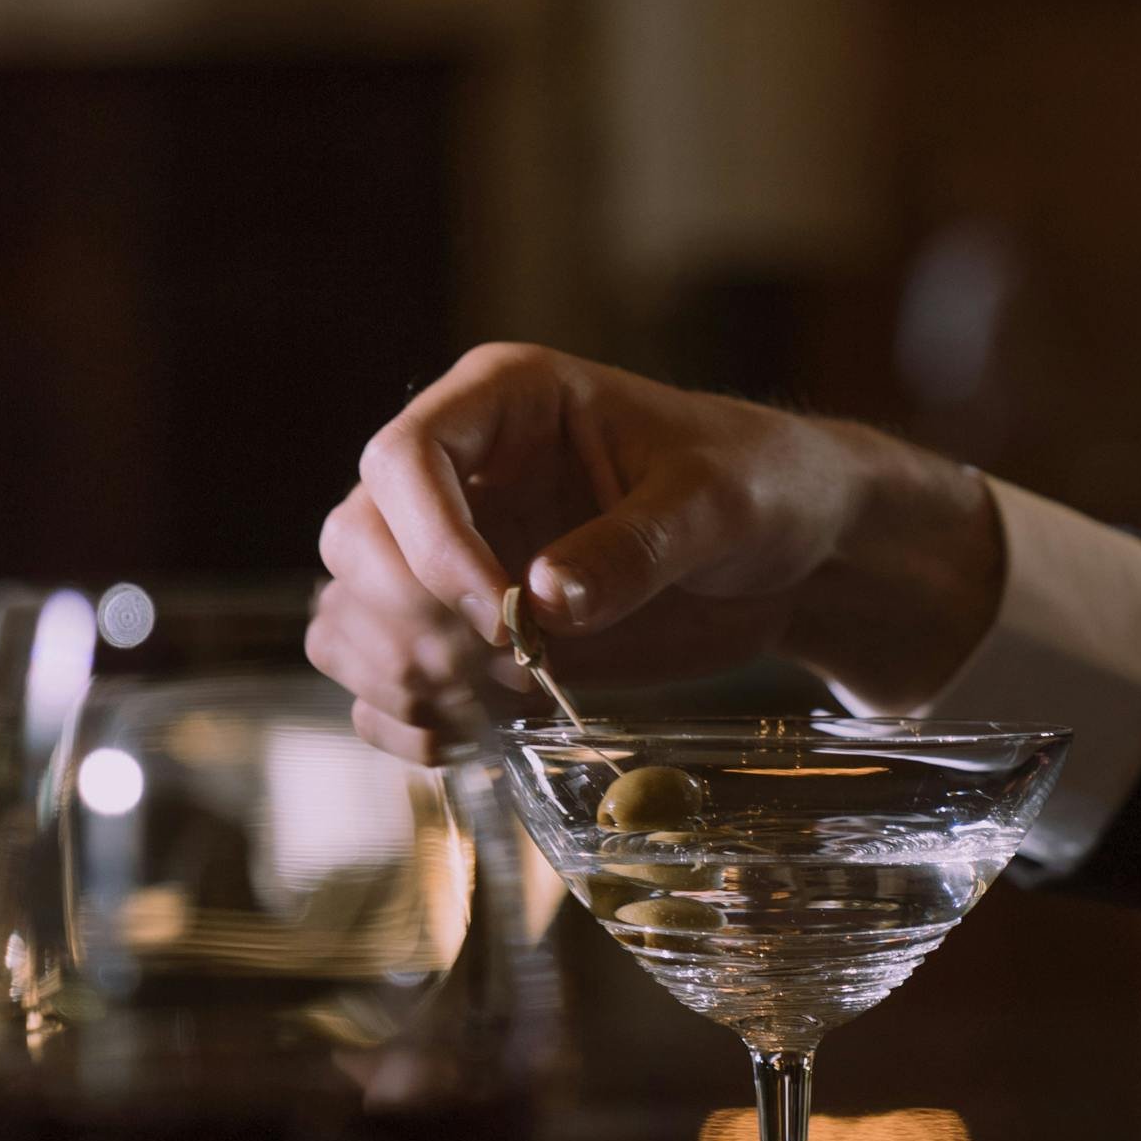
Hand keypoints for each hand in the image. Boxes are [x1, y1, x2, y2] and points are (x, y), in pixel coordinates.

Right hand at [309, 347, 1002, 761]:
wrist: (791, 553)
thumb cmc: (762, 487)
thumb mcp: (719, 502)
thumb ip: (638, 546)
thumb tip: (547, 601)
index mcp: (504, 402)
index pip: (404, 459)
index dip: (432, 545)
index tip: (505, 614)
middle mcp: (458, 474)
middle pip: (357, 541)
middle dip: (416, 622)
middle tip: (512, 672)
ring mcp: (451, 553)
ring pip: (349, 611)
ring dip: (402, 676)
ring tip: (498, 707)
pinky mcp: (464, 627)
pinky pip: (375, 674)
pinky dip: (402, 717)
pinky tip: (469, 738)